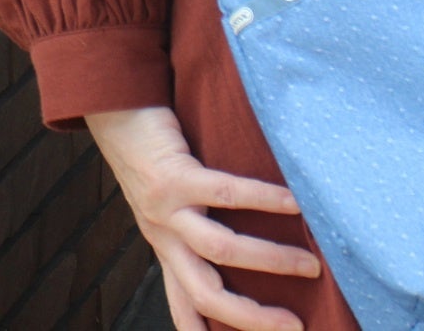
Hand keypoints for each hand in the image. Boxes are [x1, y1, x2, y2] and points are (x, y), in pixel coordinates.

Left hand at [85, 107, 318, 330]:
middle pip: (204, 294)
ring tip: (310, 264)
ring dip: (269, 260)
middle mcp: (163, 236)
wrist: (112, 112)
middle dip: (250, 317)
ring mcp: (165, 209)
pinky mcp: (171, 176)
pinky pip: (222, 193)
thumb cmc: (153, 160)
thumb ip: (201, 234)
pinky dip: (261, 200)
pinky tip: (293, 204)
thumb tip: (252, 256)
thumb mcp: (170, 209)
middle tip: (295, 325)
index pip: (184, 307)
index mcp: (166, 249)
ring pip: (219, 250)